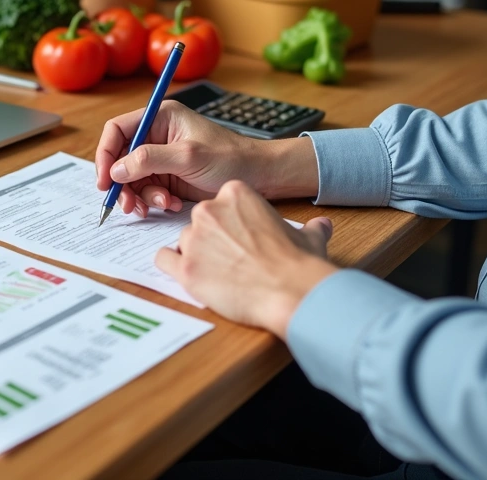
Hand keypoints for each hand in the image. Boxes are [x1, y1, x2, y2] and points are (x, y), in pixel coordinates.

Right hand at [95, 101, 318, 216]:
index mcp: (160, 118)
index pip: (118, 130)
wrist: (258, 177)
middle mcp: (157, 136)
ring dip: (141, 196)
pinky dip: (155, 201)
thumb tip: (116, 169)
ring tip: (160, 204)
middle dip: (122, 183)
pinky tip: (173, 204)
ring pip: (132, 179)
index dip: (106, 154)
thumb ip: (149, 160)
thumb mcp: (188, 156)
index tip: (105, 179)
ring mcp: (162, 158)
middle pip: (120, 158)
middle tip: (128, 204)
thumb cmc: (230, 158)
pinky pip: (148, 191)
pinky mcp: (168, 178)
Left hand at [156, 181, 337, 336]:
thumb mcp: (309, 236)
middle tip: (231, 257)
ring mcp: (194, 239)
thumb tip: (322, 226)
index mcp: (235, 194)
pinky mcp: (185, 268)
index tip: (240, 236)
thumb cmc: (299, 264)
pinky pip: (164, 260)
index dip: (231, 222)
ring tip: (219, 272)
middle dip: (213, 238)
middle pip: (200, 221)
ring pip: (183, 241)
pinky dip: (174, 266)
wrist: (291, 292)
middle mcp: (209, 211)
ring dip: (196, 253)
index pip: (220, 202)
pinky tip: (191, 275)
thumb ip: (311, 228)